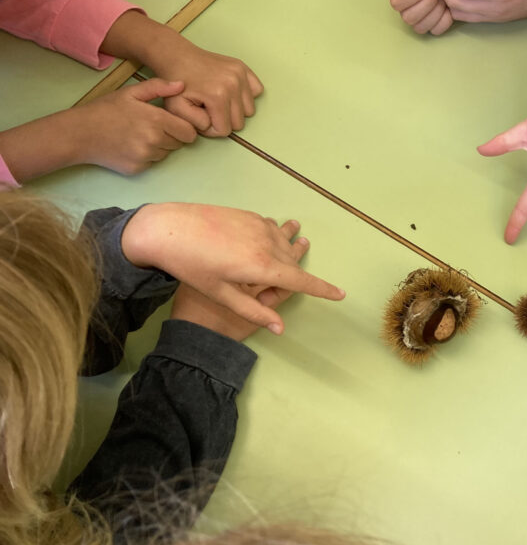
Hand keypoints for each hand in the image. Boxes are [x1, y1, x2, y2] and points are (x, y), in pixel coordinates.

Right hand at [74, 78, 197, 174]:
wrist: (78, 133)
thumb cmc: (105, 110)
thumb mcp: (130, 92)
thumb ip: (158, 87)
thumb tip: (181, 85)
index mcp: (157, 121)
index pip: (190, 133)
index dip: (183, 128)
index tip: (172, 123)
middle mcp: (154, 141)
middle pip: (179, 144)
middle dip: (171, 136)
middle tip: (150, 127)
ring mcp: (145, 157)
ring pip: (166, 154)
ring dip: (159, 146)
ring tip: (138, 135)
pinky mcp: (137, 169)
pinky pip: (152, 163)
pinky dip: (146, 156)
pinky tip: (130, 146)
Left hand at [122, 204, 344, 332]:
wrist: (166, 229)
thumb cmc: (191, 266)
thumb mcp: (222, 295)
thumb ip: (254, 311)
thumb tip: (280, 329)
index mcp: (262, 267)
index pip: (302, 281)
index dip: (324, 289)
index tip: (341, 294)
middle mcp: (268, 243)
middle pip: (293, 265)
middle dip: (288, 279)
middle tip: (262, 293)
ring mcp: (260, 225)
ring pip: (285, 246)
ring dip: (283, 258)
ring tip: (268, 262)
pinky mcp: (251, 215)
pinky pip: (272, 230)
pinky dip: (272, 241)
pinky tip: (258, 244)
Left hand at [150, 41, 263, 136]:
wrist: (178, 57)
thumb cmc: (177, 84)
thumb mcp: (177, 109)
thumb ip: (196, 124)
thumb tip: (214, 126)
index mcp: (218, 96)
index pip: (225, 131)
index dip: (211, 129)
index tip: (201, 117)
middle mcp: (234, 85)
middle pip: (239, 122)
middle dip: (224, 120)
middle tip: (209, 109)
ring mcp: (240, 75)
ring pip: (249, 110)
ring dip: (235, 110)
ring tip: (219, 101)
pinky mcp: (243, 68)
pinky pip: (257, 91)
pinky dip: (245, 96)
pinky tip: (231, 93)